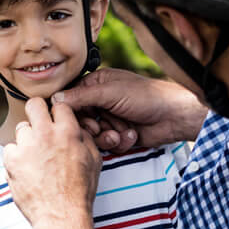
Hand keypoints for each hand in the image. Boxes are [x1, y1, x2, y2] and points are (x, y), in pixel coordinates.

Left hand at [2, 98, 101, 228]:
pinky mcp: (11, 159)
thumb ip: (84, 138)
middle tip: (39, 125)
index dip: (58, 113)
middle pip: (34, 104)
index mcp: (68, 132)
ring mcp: (26, 146)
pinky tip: (26, 168)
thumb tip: (76, 126)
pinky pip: (10, 148)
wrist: (61, 215)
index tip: (56, 121)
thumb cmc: (80, 190)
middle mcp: (45, 134)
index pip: (59, 105)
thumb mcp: (94, 160)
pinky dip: (16, 156)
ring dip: (27, 138)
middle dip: (36, 111)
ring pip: (21, 128)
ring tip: (35, 156)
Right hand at [53, 68, 206, 152]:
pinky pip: (107, 144)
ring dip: (106, 137)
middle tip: (98, 128)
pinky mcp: (118, 135)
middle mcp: (101, 101)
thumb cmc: (146, 96)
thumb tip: (55, 98)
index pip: (71, 99)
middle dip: (90, 128)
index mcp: (97, 85)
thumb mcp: (110, 92)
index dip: (72, 112)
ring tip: (119, 134)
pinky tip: (131, 135)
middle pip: (79, 120)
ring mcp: (110, 119)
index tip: (75, 119)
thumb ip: (82, 96)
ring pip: (92, 135)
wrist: (173, 116)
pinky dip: (119, 142)